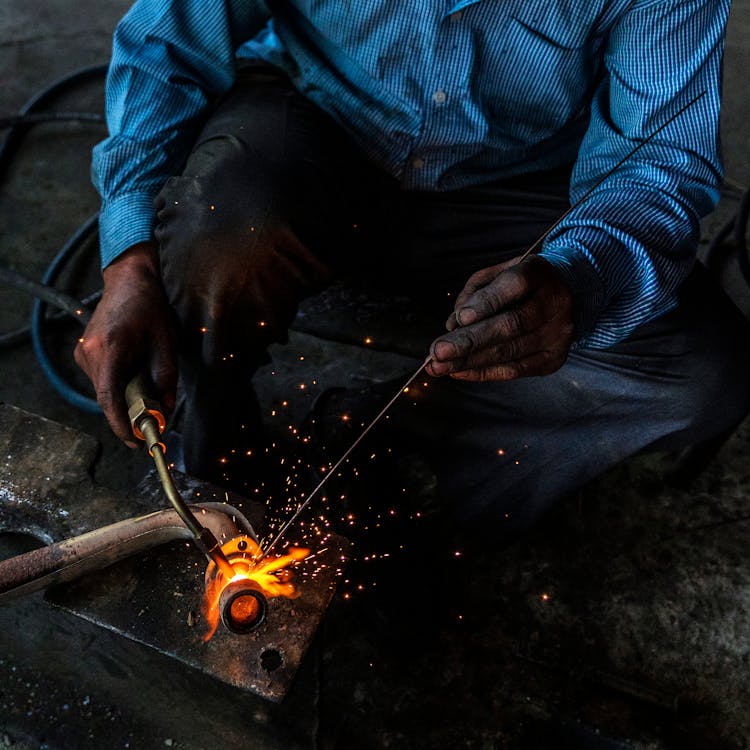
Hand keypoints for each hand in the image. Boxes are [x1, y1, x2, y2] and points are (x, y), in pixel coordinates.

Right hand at [74, 243, 177, 445]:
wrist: (128, 282)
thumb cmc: (150, 309)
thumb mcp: (166, 344)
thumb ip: (167, 379)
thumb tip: (165, 412)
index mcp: (112, 348)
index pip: (110, 397)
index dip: (121, 424)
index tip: (135, 440)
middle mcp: (90, 352)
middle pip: (108, 398)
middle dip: (130, 413)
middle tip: (153, 420)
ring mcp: (82, 352)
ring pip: (104, 391)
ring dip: (125, 397)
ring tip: (146, 384)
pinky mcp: (82, 353)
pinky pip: (101, 381)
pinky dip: (118, 386)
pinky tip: (133, 372)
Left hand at [426, 255, 573, 381]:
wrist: (567, 296)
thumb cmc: (522, 284)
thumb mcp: (498, 273)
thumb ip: (474, 293)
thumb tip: (453, 325)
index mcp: (540, 273)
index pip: (515, 285)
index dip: (487, 302)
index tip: (460, 318)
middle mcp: (555, 304)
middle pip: (510, 325)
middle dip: (469, 341)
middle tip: (438, 351)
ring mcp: (557, 334)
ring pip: (509, 352)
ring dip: (469, 361)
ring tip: (438, 366)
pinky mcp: (553, 358)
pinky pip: (514, 370)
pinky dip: (483, 372)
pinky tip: (459, 371)